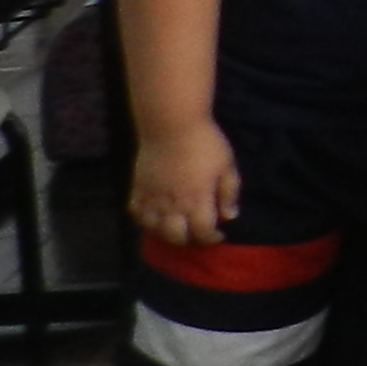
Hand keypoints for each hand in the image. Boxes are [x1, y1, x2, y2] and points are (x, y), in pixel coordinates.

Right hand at [128, 120, 242, 246]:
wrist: (171, 124)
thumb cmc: (205, 143)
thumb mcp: (227, 166)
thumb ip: (229, 193)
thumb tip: (229, 217)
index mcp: (197, 201)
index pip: (202, 232)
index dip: (211, 238)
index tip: (218, 234)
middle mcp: (172, 205)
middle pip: (176, 237)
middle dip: (189, 241)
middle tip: (197, 234)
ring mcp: (152, 198)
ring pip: (154, 229)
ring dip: (166, 233)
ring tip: (177, 227)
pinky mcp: (138, 188)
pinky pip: (137, 213)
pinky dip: (145, 220)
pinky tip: (155, 217)